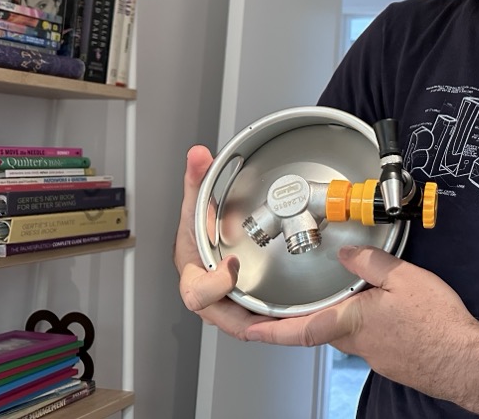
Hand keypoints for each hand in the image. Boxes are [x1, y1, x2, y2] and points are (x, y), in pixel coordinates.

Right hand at [174, 145, 273, 336]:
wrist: (201, 239)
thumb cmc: (196, 227)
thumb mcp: (196, 202)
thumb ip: (198, 178)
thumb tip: (198, 154)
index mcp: (192, 272)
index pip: (197, 290)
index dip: (215, 283)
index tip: (233, 266)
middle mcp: (206, 292)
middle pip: (219, 316)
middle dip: (242, 318)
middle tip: (267, 316)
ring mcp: (223, 301)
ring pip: (237, 323)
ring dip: (260, 324)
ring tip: (286, 322)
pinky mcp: (239, 303)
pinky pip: (250, 317)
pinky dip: (266, 319)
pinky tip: (286, 316)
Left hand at [245, 246, 478, 396]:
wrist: (466, 361)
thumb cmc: (438, 325)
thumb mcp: (404, 279)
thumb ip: (371, 263)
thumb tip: (348, 254)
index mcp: (350, 322)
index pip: (296, 330)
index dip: (266, 330)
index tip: (243, 329)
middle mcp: (356, 342)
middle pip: (316, 329)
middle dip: (296, 320)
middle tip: (280, 308)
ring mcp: (373, 353)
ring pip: (342, 330)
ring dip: (334, 315)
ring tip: (339, 296)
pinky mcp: (389, 357)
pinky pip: (365, 335)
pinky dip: (360, 320)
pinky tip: (377, 307)